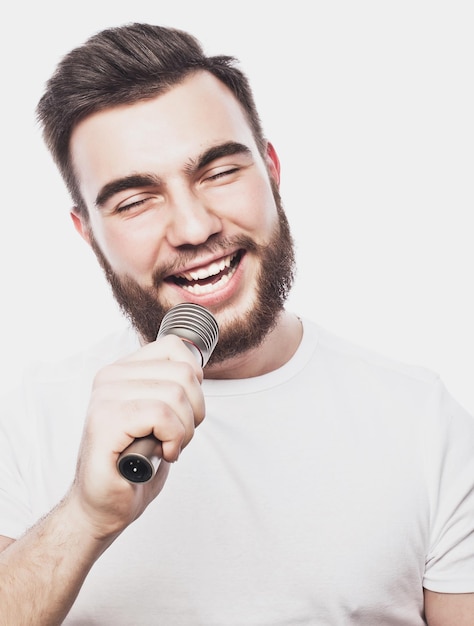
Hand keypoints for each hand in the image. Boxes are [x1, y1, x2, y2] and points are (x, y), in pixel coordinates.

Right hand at [66, 334, 204, 538]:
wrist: (103, 504)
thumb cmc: (135, 463)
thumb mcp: (158, 414)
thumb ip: (171, 386)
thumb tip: (196, 367)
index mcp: (122, 370)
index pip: (174, 347)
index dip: (194, 381)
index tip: (183, 410)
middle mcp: (110, 378)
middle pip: (184, 373)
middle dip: (194, 411)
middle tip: (176, 436)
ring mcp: (105, 398)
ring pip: (177, 394)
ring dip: (184, 430)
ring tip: (167, 446)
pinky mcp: (106, 422)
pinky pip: (162, 415)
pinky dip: (173, 438)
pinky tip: (163, 453)